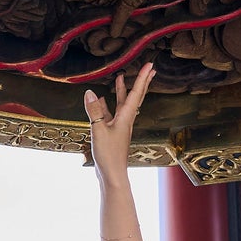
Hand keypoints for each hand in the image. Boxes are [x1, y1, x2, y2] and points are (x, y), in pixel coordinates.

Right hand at [84, 64, 153, 181]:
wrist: (112, 174)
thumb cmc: (108, 155)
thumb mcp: (98, 130)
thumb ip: (94, 111)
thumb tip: (90, 93)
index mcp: (125, 118)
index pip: (136, 93)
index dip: (142, 78)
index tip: (150, 65)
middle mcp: (125, 120)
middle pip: (135, 97)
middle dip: (141, 82)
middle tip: (149, 70)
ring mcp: (119, 127)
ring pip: (122, 104)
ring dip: (122, 91)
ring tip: (120, 78)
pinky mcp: (112, 133)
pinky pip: (110, 114)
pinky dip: (107, 105)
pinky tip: (101, 100)